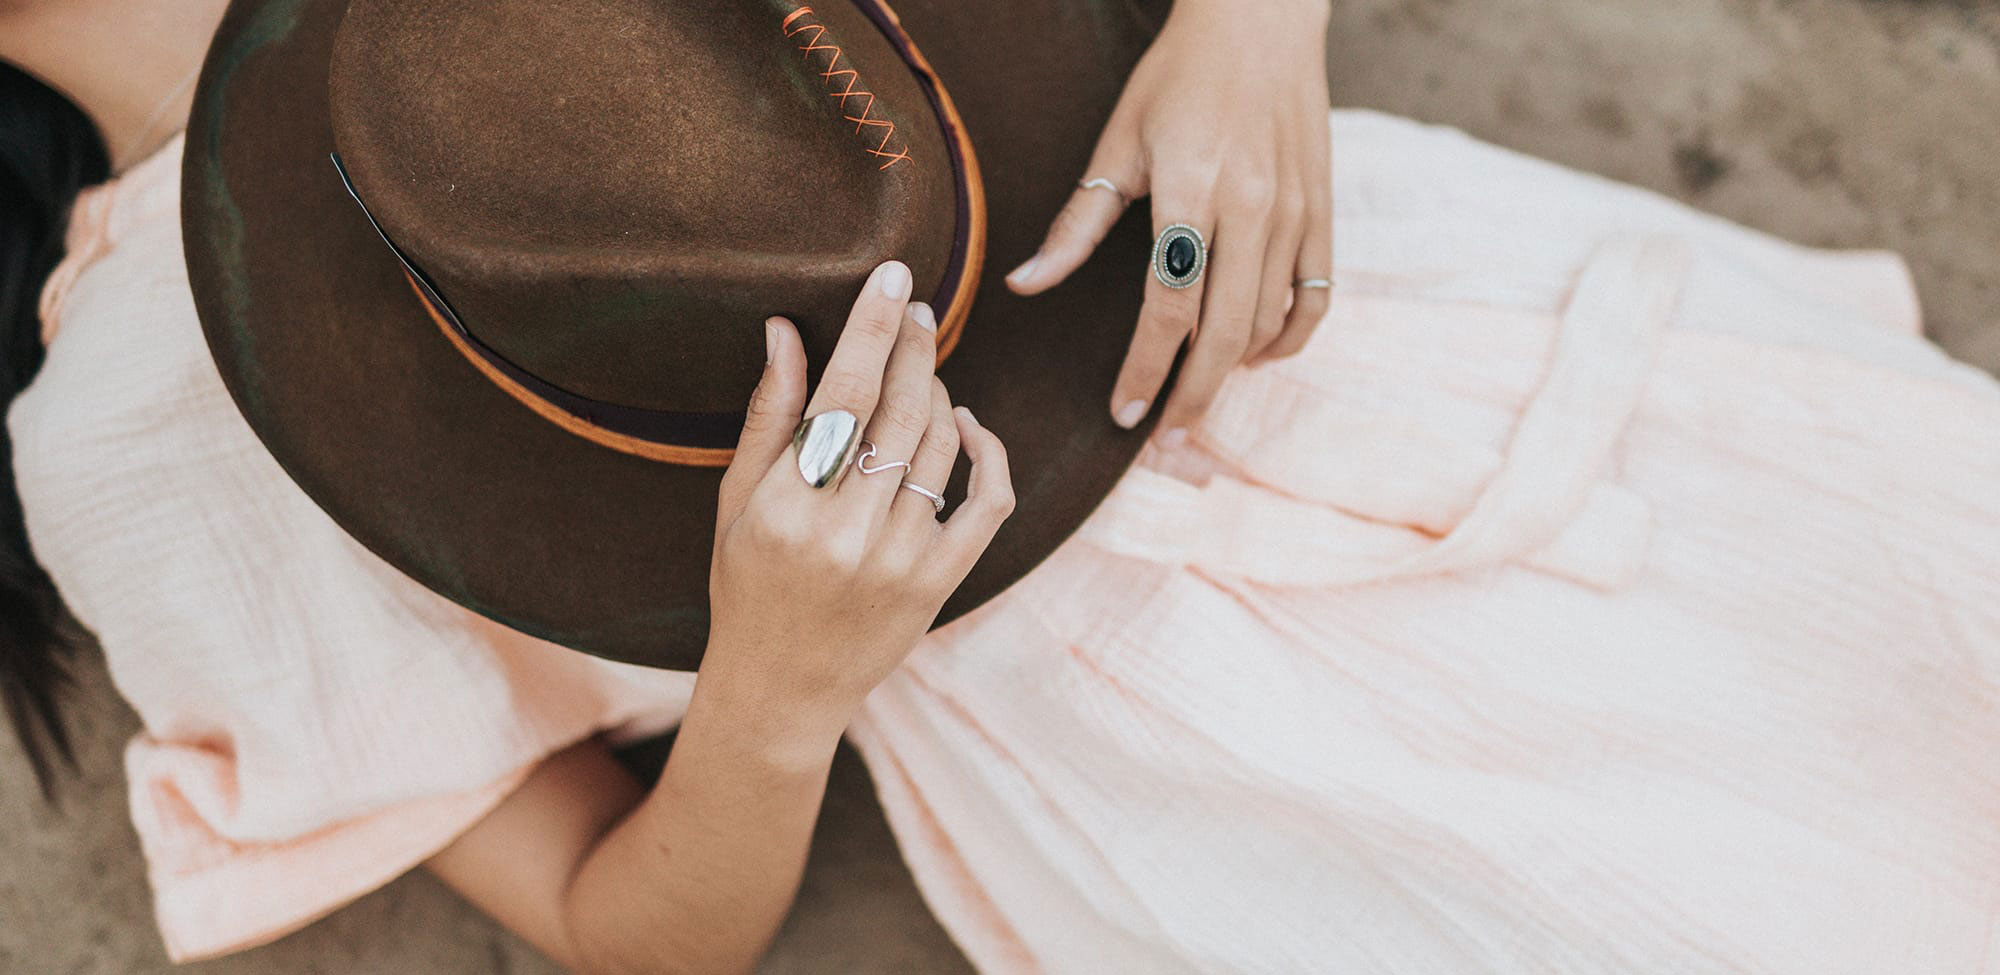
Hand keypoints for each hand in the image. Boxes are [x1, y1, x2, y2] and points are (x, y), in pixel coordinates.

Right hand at [701, 261, 1015, 724]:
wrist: (782, 691)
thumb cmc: (747, 588)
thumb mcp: (735, 503)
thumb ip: (767, 416)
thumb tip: (783, 329)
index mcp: (784, 509)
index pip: (839, 395)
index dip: (870, 328)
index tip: (892, 277)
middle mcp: (844, 534)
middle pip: (897, 411)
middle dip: (911, 345)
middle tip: (915, 305)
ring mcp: (898, 562)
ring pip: (939, 446)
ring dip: (937, 394)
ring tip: (921, 372)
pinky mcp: (939, 584)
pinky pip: (986, 503)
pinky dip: (987, 454)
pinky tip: (968, 426)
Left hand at [1005, 0, 1333, 441]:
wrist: (1260, 19)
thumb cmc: (1178, 76)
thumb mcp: (1119, 143)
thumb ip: (1077, 223)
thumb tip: (1025, 285)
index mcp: (1192, 190)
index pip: (1169, 308)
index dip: (1145, 370)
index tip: (1124, 413)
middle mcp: (1252, 207)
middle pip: (1225, 333)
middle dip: (1191, 396)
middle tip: (1164, 438)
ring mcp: (1296, 213)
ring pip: (1270, 323)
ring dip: (1233, 373)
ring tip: (1196, 396)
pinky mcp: (1324, 212)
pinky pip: (1317, 298)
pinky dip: (1289, 339)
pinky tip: (1256, 356)